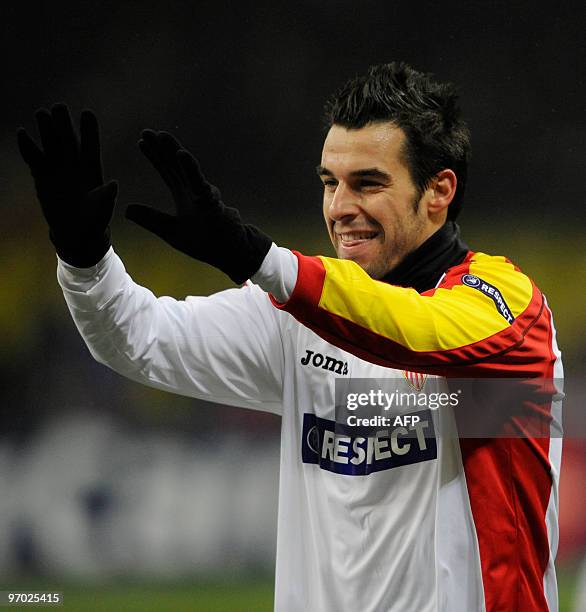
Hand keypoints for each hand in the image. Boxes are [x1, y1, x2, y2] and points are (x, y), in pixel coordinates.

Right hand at [17, 104, 117, 266]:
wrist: (76, 232)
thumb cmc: (94, 220)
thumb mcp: (102, 209)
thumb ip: (106, 196)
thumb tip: (114, 185)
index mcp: (92, 169)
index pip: (90, 146)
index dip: (89, 131)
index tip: (87, 114)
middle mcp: (74, 164)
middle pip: (68, 140)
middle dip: (64, 124)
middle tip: (60, 107)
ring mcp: (57, 168)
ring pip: (50, 144)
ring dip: (46, 129)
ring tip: (42, 113)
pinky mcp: (42, 175)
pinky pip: (34, 157)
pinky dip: (28, 147)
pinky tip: (22, 133)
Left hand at [125, 130, 271, 283]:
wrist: (230, 253)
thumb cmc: (206, 242)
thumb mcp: (171, 231)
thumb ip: (150, 219)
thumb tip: (126, 210)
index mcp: (185, 196)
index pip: (167, 172)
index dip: (155, 157)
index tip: (141, 141)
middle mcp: (194, 191)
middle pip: (175, 165)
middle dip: (161, 148)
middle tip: (147, 131)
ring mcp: (204, 195)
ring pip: (187, 169)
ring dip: (174, 151)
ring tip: (162, 136)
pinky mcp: (212, 203)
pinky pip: (199, 183)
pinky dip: (190, 169)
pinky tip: (181, 155)